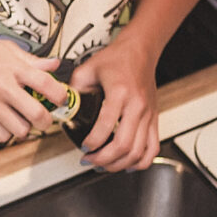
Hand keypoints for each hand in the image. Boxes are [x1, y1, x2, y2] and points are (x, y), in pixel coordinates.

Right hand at [0, 40, 65, 144]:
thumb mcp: (5, 49)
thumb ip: (31, 60)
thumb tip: (53, 64)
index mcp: (13, 69)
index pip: (46, 84)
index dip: (60, 96)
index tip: (60, 100)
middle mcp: (3, 88)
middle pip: (37, 114)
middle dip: (46, 120)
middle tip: (43, 118)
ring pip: (21, 129)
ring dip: (24, 127)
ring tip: (19, 119)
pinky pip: (1, 136)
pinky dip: (6, 133)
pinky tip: (3, 123)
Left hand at [69, 39, 160, 171]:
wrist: (140, 51)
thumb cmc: (116, 58)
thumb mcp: (88, 69)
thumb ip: (73, 88)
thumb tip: (62, 106)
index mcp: (120, 93)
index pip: (106, 126)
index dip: (92, 142)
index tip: (83, 146)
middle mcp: (137, 106)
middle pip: (124, 145)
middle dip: (103, 159)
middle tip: (89, 160)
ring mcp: (148, 115)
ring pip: (138, 152)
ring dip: (119, 165)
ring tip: (104, 165)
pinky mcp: (154, 119)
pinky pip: (152, 148)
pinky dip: (141, 162)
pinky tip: (127, 165)